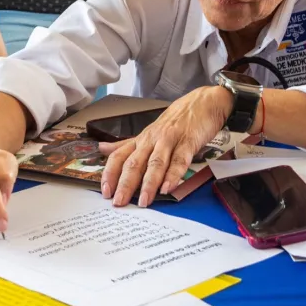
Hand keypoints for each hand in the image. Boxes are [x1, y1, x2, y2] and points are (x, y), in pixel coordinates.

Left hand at [99, 85, 230, 206]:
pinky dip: (173, 175)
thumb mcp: (148, 132)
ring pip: (155, 163)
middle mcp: (152, 140)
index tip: (105, 191)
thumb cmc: (176, 120)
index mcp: (141, 139)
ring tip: (143, 201)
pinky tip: (168, 188)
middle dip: (125, 184)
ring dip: (148, 183)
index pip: (119, 156)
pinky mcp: (188, 142)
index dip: (110, 173)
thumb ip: (126, 144)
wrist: (204, 103)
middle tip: (119, 202)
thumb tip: (102, 148)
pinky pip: (179, 160)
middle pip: (135, 162)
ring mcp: (169, 140)